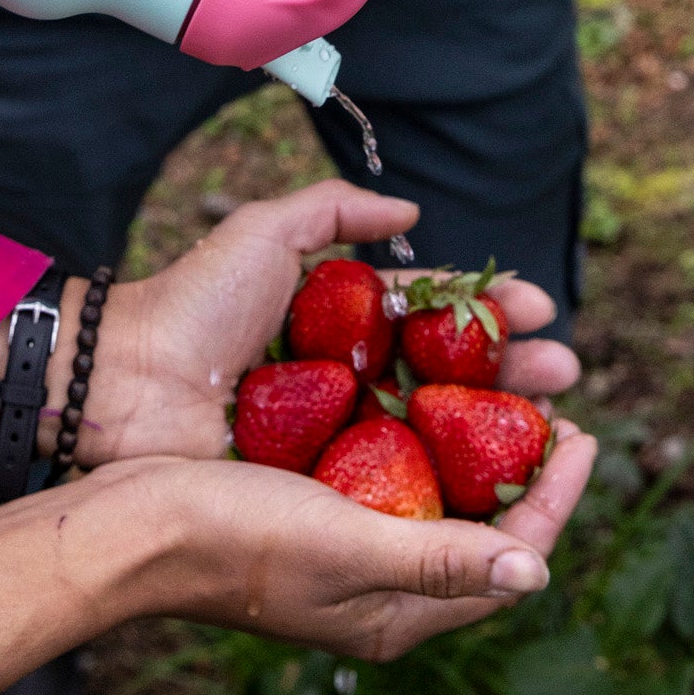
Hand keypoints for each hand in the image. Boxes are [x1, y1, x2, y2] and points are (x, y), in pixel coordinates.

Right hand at [0, 422, 597, 687]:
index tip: (582, 431)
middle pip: (478, 524)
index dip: (553, 496)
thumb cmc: (235, 536)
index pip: (506, 558)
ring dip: (472, 438)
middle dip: (522, 462)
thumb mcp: (345, 544)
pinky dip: (413, 431)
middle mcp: (378, 585)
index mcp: (395, 612)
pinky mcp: (311, 509)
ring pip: (435, 492)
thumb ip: (440, 558)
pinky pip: (385, 471)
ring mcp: (344, 547)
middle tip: (552, 400)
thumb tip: (536, 572)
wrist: (134, 523)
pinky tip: (416, 386)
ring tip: (500, 384)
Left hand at [64, 179, 579, 464]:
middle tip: (565, 369)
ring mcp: (337, 433)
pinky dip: (451, 478)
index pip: (430, 313)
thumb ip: (335, 211)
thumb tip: (412, 214)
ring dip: (501, 424)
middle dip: (513, 369)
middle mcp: (345, 377)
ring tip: (556, 415)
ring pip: (437, 429)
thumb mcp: (264, 233)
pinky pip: (397, 481)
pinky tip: (502, 476)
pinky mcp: (323, 483)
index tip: (539, 307)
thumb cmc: (193, 303)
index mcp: (336, 318)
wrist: (127, 382)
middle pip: (448, 374)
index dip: (486, 310)